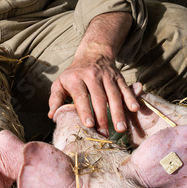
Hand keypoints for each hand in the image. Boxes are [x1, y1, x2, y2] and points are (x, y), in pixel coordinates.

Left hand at [48, 12, 139, 135]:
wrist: (93, 54)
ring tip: (120, 128)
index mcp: (76, 78)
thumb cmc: (74, 74)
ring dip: (118, 112)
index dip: (85, 110)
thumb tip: (52, 115)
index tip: (89, 125)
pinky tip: (134, 110)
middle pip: (99, 97)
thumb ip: (55, 99)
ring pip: (114, 94)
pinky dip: (131, 98)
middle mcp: (92, 76)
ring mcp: (107, 76)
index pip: (81, 95)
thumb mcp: (60, 83)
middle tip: (104, 133)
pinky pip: (125, 88)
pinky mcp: (118, 77)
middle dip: (102, 116)